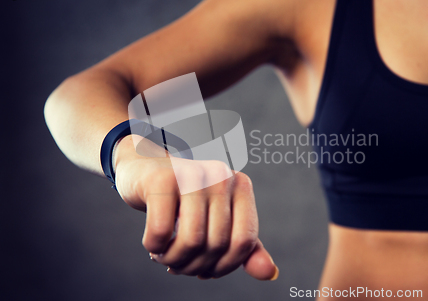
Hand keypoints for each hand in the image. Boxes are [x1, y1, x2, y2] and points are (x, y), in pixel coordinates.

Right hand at [113, 136, 278, 279]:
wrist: (145, 167)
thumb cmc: (183, 199)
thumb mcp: (217, 219)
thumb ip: (242, 246)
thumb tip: (270, 273)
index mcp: (240, 185)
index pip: (244, 241)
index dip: (225, 266)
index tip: (205, 271)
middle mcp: (221, 176)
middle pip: (217, 244)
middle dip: (194, 266)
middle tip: (177, 266)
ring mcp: (192, 174)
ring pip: (191, 241)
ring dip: (173, 260)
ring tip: (164, 257)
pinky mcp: (162, 179)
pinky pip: (161, 231)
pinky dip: (154, 247)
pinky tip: (153, 244)